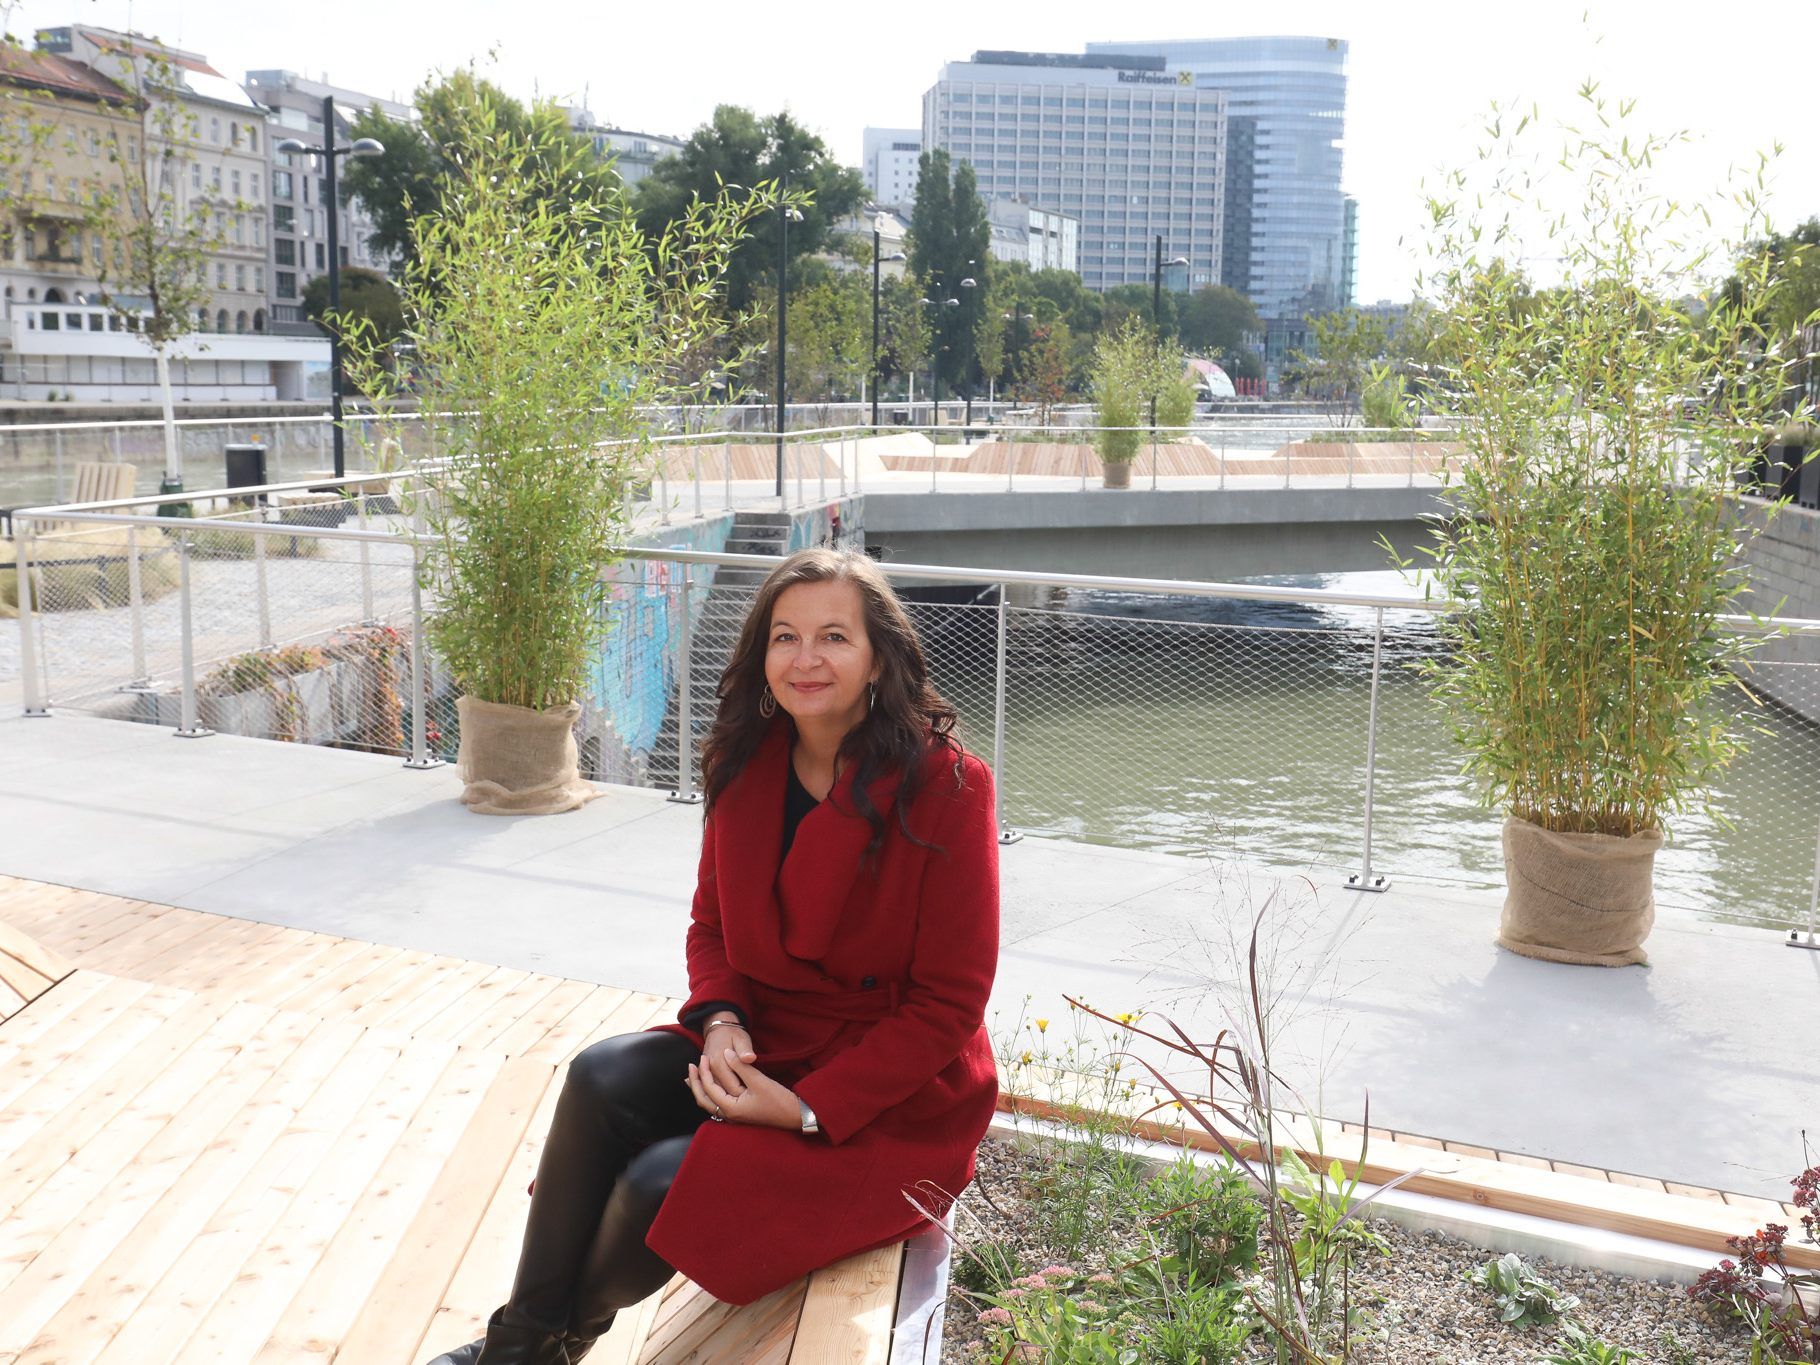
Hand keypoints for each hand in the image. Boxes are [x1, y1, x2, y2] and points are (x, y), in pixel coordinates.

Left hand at [687, 1050, 801, 1129]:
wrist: (794, 1114)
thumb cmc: (778, 1099)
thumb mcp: (758, 1080)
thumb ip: (740, 1066)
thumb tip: (725, 1053)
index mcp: (730, 1108)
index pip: (709, 1088)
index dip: (703, 1071)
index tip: (702, 1056)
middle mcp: (729, 1115)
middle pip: (703, 1099)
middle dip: (695, 1083)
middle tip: (691, 1066)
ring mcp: (734, 1116)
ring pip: (709, 1103)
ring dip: (701, 1088)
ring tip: (694, 1076)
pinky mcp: (739, 1113)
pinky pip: (718, 1103)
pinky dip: (711, 1093)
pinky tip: (712, 1085)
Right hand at [698, 1019, 755, 1099]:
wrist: (718, 1028)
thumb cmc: (733, 1034)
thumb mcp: (742, 1039)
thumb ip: (745, 1050)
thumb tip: (750, 1058)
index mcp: (719, 1064)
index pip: (733, 1089)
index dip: (746, 1093)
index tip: (757, 1093)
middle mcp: (711, 1072)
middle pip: (726, 1094)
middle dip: (740, 1096)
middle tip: (754, 1094)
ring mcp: (707, 1074)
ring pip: (720, 1094)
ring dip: (732, 1096)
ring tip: (747, 1092)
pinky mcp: (707, 1075)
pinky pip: (716, 1088)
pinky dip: (726, 1092)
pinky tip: (738, 1089)